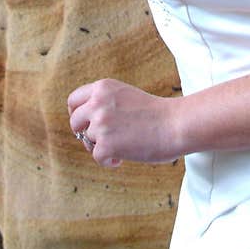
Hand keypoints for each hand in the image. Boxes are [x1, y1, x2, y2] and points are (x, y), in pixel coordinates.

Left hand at [67, 78, 181, 167]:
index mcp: (103, 87)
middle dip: (84, 133)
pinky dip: (109, 161)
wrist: (175, 124)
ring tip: (122, 147)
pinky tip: (122, 158)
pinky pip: (97, 157)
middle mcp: (97, 103)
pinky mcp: (105, 144)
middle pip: (75, 122)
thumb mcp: (125, 95)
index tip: (84, 123)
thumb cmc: (156, 113)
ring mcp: (100, 124)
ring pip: (88, 141)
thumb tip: (84, 123)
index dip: (76, 114)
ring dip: (102, 146)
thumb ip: (104, 102)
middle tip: (101, 140)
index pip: (73, 100)